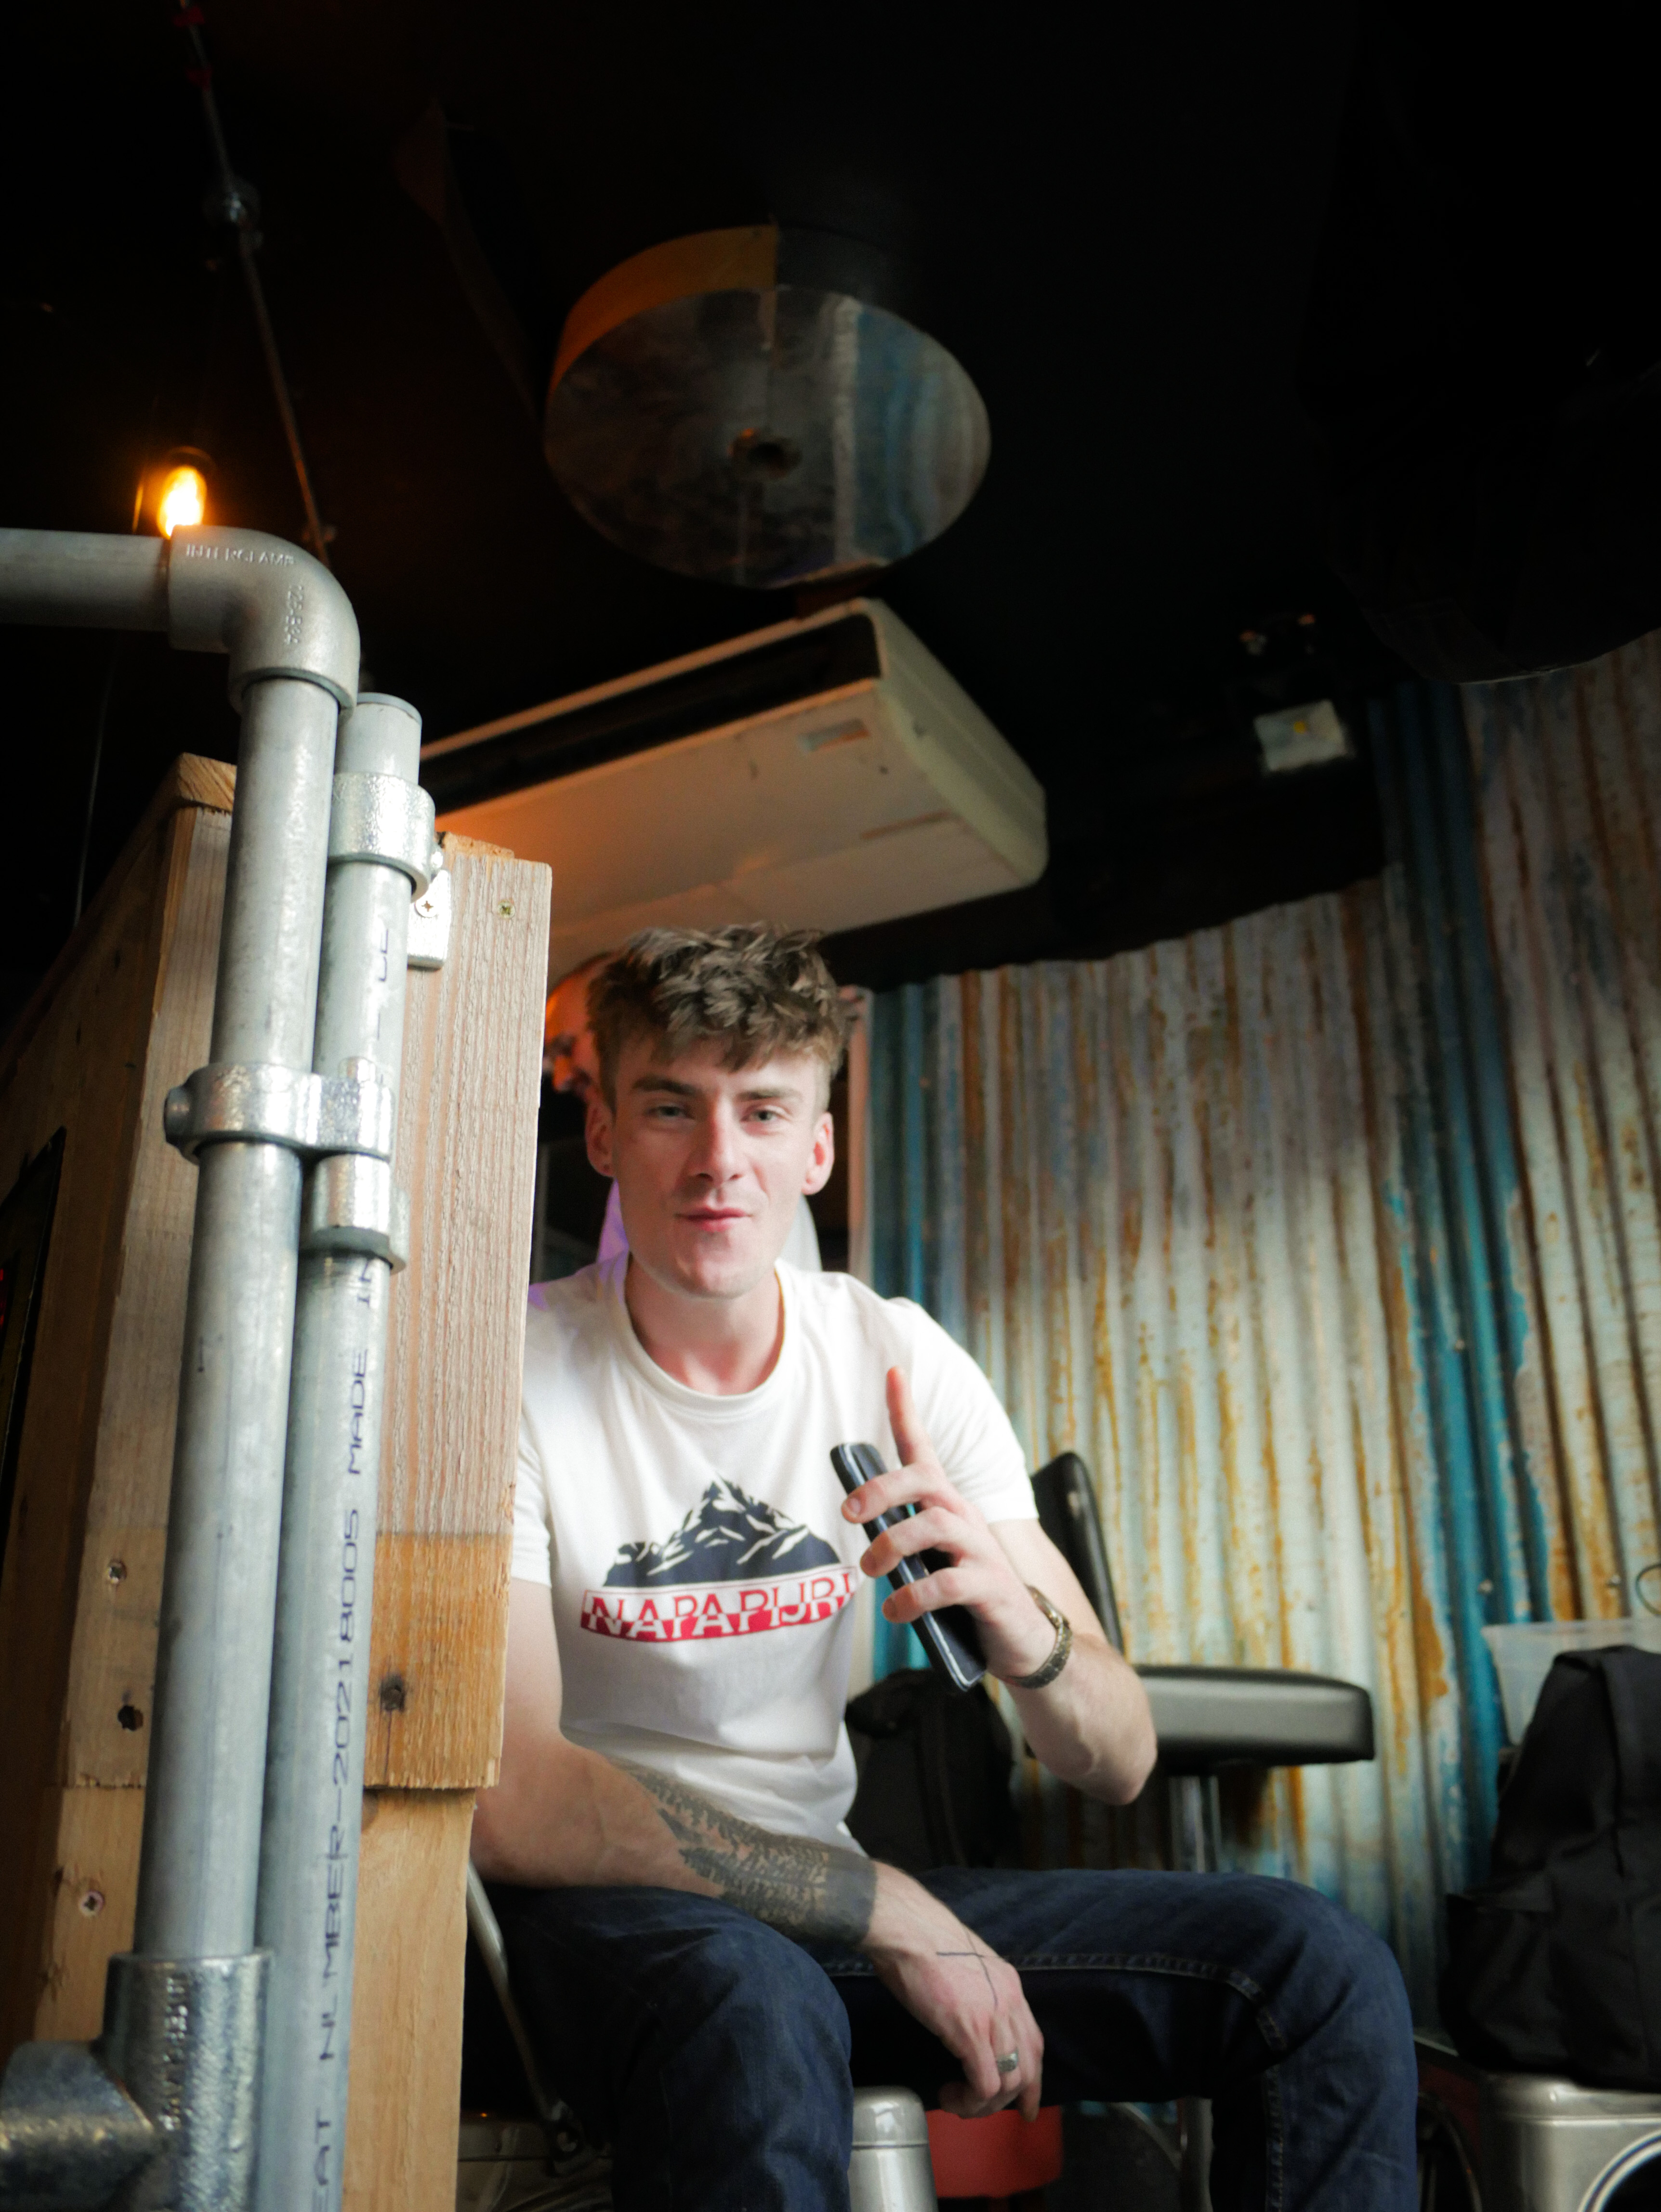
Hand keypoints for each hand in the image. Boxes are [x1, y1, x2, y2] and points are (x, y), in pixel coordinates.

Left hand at [841, 1368, 1054, 1682]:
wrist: (1024, 1639)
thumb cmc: (966, 1594)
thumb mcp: (931, 1559)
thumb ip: (902, 1543)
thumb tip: (862, 1539)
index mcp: (947, 1506)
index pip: (924, 1449)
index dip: (906, 1411)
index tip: (893, 1372)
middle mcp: (965, 1518)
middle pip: (923, 1482)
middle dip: (880, 1490)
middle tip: (849, 1514)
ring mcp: (981, 1551)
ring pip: (933, 1527)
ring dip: (891, 1545)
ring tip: (870, 1570)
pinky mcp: (990, 1588)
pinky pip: (947, 1584)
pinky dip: (912, 1598)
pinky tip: (895, 1611)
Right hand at [864, 1865, 1043, 2118]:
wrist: (906, 1929)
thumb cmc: (920, 1942)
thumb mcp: (963, 1966)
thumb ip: (974, 1992)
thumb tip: (965, 2017)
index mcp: (1008, 1984)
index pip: (1033, 2041)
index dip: (1032, 2077)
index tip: (1025, 2103)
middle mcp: (1009, 2002)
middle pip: (1029, 2066)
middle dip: (1014, 2099)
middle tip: (988, 2112)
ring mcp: (993, 2017)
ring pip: (1009, 2081)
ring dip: (984, 2103)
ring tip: (957, 2100)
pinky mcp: (970, 2031)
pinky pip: (986, 2084)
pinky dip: (971, 2100)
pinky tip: (949, 2095)